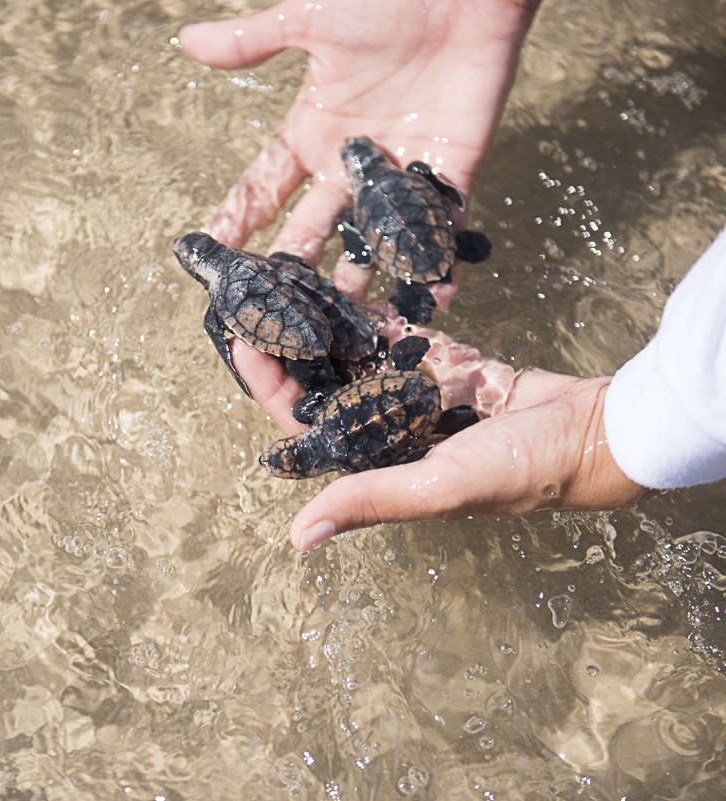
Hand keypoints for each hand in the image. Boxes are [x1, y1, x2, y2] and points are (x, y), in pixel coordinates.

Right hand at [178, 0, 539, 306]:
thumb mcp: (309, 18)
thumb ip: (251, 41)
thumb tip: (185, 39)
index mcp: (312, 129)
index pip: (263, 187)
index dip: (235, 220)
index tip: (208, 255)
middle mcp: (350, 161)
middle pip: (309, 229)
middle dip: (287, 273)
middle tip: (268, 314)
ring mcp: (398, 174)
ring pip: (367, 244)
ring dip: (352, 287)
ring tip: (335, 335)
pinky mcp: (450, 175)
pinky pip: (436, 234)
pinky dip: (430, 273)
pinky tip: (418, 312)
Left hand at [232, 314, 650, 550]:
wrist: (591, 431)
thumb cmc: (515, 473)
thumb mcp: (433, 488)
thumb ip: (366, 501)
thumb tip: (297, 536)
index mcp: (371, 459)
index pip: (303, 423)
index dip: (270, 387)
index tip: (245, 342)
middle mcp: (382, 425)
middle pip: (320, 380)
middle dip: (290, 343)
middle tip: (260, 295)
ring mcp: (411, 391)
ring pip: (354, 352)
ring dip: (325, 321)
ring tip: (294, 277)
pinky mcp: (442, 361)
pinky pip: (398, 332)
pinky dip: (375, 310)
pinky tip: (346, 277)